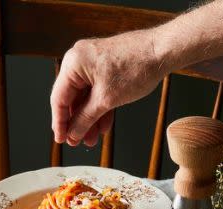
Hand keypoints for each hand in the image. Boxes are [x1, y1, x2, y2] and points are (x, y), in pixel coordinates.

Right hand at [50, 29, 166, 146]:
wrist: (163, 51)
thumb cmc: (136, 67)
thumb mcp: (106, 100)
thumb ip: (85, 119)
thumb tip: (72, 134)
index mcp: (74, 63)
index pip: (59, 99)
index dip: (60, 123)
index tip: (61, 140)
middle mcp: (80, 61)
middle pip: (72, 99)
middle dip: (77, 123)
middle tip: (76, 142)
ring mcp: (93, 64)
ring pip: (85, 99)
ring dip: (89, 120)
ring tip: (92, 139)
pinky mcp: (105, 69)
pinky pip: (97, 93)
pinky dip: (99, 110)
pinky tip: (103, 126)